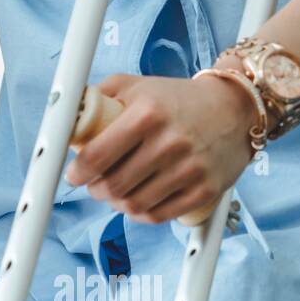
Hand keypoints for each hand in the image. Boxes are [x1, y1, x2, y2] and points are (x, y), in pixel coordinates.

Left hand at [64, 72, 257, 223]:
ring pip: (134, 205)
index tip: (74, 175)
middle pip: (114, 185)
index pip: (97, 155)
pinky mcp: (206, 190)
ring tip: (114, 193)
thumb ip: (98, 97)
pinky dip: (141, 214)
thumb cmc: (177, 98)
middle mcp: (170, 142)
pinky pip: (160, 216)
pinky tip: (136, 202)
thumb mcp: (136, 85)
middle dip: (95, 189)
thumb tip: (64, 116)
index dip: (78, 172)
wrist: (235, 108)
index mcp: (147, 114)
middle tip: (94, 184)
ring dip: (116, 204)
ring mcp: (190, 169)